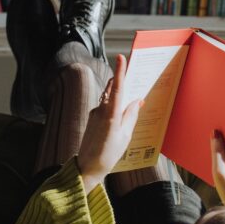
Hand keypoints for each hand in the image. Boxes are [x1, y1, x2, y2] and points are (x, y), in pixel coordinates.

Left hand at [77, 54, 143, 192]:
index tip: (121, 57)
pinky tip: (122, 112)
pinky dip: (114, 104)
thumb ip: (131, 116)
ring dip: (118, 93)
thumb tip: (137, 101)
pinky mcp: (92, 117)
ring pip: (108, 97)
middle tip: (135, 76)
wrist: (87, 166)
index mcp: (110, 115)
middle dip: (122, 80)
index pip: (116, 88)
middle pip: (112, 89)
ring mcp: (95, 113)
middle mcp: (100, 110)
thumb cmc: (108, 154)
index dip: (120, 72)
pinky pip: (105, 105)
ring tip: (132, 96)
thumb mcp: (125, 136)